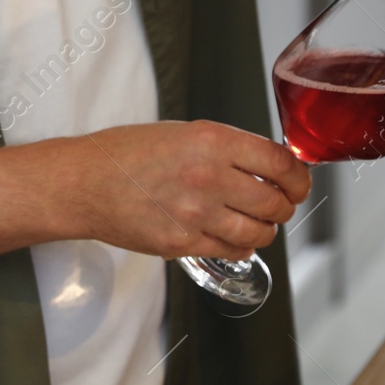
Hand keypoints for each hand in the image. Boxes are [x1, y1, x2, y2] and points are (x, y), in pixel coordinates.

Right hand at [71, 121, 310, 260]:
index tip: (299, 184)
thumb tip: (270, 167)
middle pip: (275, 202)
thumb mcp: (183, 133)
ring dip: (266, 230)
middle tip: (279, 205)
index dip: (299, 178)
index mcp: (211, 141)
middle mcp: (208, 176)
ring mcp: (195, 213)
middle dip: (284, 207)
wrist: (84, 183)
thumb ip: (227, 149)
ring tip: (256, 224)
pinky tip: (232, 237)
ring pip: (259, 232)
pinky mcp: (182, 243)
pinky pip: (232, 250)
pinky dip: (241, 246)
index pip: (280, 164)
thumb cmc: (127, 154)